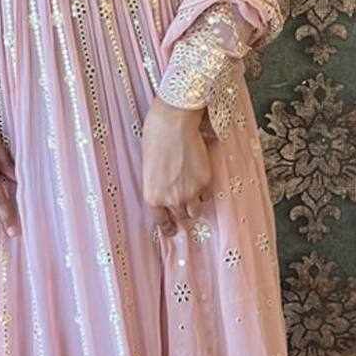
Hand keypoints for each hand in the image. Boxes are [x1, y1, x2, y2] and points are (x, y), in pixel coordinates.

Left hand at [141, 97, 212, 236]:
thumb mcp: (149, 168)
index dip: (168, 228)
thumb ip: (158, 186)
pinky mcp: (205, 182)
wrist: (173, 124)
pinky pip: (206, 194)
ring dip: (194, 204)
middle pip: (181, 217)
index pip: (162, 222)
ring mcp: (190, 192)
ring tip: (193, 192)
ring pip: (196, 211)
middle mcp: (172, 200)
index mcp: (153, 197)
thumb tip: (167, 192)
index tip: (172, 231)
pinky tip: (199, 176)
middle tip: (184, 204)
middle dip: (182, 212)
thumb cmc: (154, 139)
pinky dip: (204, 190)